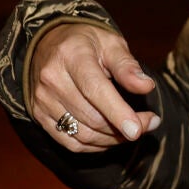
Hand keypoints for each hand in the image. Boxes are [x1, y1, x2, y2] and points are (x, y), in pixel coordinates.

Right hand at [29, 22, 160, 152]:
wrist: (49, 42)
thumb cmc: (86, 42)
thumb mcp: (110, 43)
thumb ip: (127, 66)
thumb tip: (146, 87)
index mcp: (71, 56)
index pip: (95, 90)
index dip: (117, 113)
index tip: (137, 129)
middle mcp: (52, 79)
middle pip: (91, 116)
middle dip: (123, 127)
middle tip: (149, 124)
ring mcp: (43, 100)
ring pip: (82, 134)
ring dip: (113, 139)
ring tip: (134, 130)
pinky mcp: (39, 115)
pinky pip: (70, 142)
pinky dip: (95, 146)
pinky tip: (112, 137)